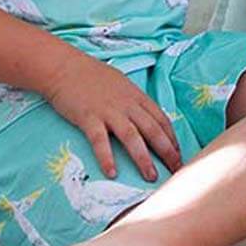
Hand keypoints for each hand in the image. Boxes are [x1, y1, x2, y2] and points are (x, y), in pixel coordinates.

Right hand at [42, 52, 181, 180]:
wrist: (66, 68)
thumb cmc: (94, 78)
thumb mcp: (122, 86)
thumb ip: (134, 102)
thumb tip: (146, 119)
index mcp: (137, 97)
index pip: (161, 119)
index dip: (172, 138)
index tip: (179, 154)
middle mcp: (127, 104)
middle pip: (152, 130)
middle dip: (167, 151)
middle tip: (176, 170)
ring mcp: (109, 111)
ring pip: (132, 137)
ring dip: (143, 158)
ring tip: (151, 177)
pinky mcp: (89, 118)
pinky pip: (100, 140)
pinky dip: (107, 157)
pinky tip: (113, 173)